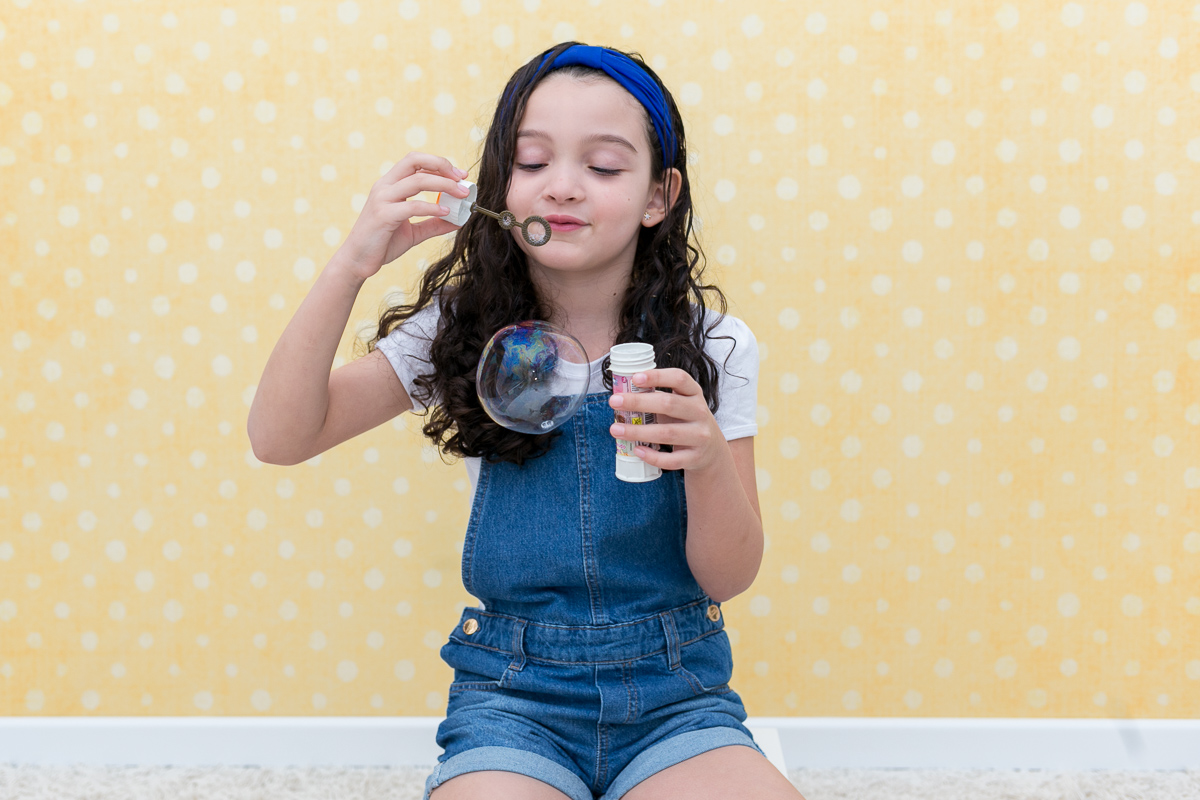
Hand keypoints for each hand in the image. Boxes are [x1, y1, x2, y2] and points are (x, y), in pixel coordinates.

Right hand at [334, 151, 469, 281]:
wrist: (358, 261)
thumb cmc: (383, 244)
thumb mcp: (413, 232)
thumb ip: (433, 224)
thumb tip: (458, 221)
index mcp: (390, 185)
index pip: (415, 161)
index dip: (439, 163)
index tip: (459, 175)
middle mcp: (385, 186)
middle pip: (415, 161)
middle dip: (441, 166)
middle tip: (462, 179)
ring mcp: (382, 199)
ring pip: (417, 180)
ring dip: (444, 185)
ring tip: (461, 195)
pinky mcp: (383, 215)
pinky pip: (412, 206)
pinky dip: (432, 207)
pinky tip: (445, 212)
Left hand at [608, 368, 727, 472]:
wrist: (711, 451)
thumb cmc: (686, 421)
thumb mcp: (679, 404)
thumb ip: (657, 397)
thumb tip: (622, 394)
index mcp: (694, 394)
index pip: (679, 378)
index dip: (657, 376)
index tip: (635, 377)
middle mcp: (700, 412)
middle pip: (668, 404)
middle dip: (638, 402)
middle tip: (614, 401)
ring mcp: (700, 436)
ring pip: (667, 433)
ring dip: (638, 431)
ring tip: (616, 429)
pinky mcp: (695, 457)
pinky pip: (671, 459)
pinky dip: (652, 456)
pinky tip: (637, 450)